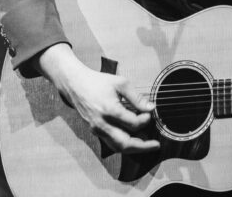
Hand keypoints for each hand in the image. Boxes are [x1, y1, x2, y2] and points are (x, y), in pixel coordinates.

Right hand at [38, 44, 159, 153]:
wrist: (75, 85)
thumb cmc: (98, 82)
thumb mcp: (120, 83)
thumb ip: (136, 97)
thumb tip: (151, 108)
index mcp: (109, 110)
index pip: (133, 123)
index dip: (145, 119)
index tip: (149, 113)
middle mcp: (102, 123)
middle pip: (125, 143)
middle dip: (143, 146)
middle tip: (156, 145)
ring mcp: (97, 129)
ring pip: (118, 147)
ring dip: (134, 149)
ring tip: (147, 146)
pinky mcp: (95, 131)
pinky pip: (111, 143)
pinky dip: (124, 144)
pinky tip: (134, 140)